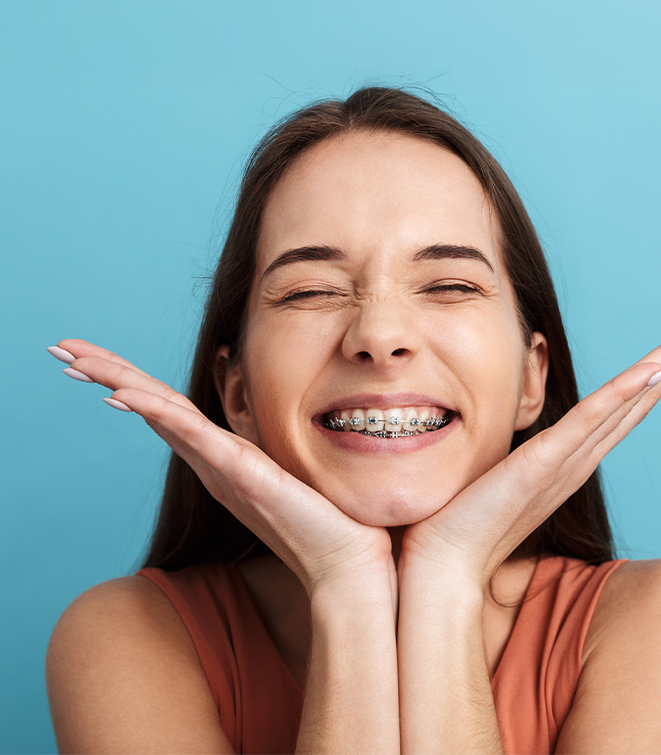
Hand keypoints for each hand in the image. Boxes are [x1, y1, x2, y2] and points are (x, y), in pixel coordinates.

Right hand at [49, 340, 394, 596]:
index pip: (168, 408)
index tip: (88, 357)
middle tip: (60, 348)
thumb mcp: (296, 466)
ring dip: (117, 382)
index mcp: (224, 458)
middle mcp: (214, 464)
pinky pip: (194, 437)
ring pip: (161, 415)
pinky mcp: (244, 476)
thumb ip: (276, 440)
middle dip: (106, 374)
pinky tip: (124, 394)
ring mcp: (224, 469)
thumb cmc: (330, 519)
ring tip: (75, 359)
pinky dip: (157, 413)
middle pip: (151, 406)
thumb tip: (281, 409)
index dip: (129, 380)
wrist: (349, 562)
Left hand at [399, 313, 660, 584]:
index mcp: (573, 455)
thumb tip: (510, 435)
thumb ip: (518, 453)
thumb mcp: (499, 471)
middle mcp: (582, 456)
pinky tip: (658, 368)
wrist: (444, 565)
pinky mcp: (544, 463)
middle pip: (645, 394)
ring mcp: (568, 460)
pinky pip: (592, 421)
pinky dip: (627, 394)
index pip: (628, 402)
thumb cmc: (463, 522)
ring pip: (631, 399)